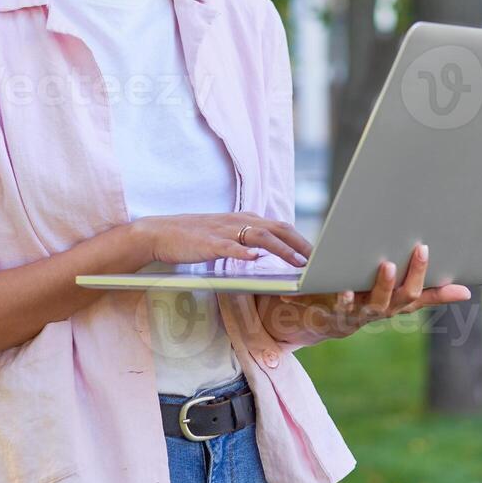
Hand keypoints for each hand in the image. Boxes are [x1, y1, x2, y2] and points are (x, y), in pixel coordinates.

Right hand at [134, 212, 311, 267]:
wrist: (161, 232)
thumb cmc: (196, 238)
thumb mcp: (227, 235)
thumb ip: (248, 239)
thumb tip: (270, 251)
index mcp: (245, 220)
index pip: (281, 227)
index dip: (302, 240)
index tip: (319, 255)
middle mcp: (239, 221)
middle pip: (278, 229)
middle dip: (301, 244)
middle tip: (320, 261)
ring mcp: (224, 231)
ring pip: (260, 236)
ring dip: (282, 250)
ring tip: (298, 263)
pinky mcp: (208, 242)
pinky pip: (229, 246)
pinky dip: (243, 252)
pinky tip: (254, 258)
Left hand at [260, 242, 472, 343]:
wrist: (317, 319)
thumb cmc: (357, 296)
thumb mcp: (386, 290)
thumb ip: (410, 279)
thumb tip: (450, 277)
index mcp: (397, 302)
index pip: (427, 297)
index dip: (444, 293)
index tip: (462, 285)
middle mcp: (384, 309)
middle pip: (406, 296)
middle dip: (416, 273)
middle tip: (421, 249)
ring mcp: (361, 312)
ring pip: (378, 303)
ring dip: (385, 285)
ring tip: (388, 265)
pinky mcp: (337, 312)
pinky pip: (342, 306)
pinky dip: (345, 298)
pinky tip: (345, 288)